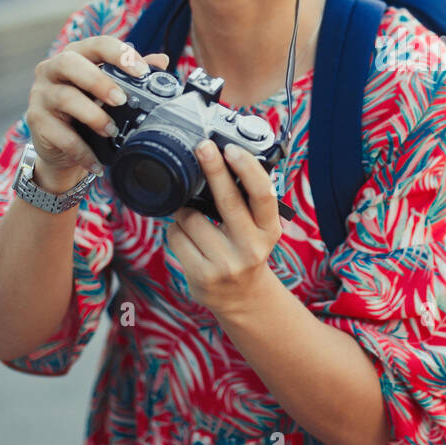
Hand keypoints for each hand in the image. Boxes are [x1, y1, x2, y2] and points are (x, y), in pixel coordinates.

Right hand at [25, 36, 168, 187]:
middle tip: (121, 99)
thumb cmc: (88, 110)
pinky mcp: (35, 121)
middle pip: (71, 63)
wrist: (61, 148)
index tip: (142, 71)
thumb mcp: (109, 90)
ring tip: (112, 131)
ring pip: (64, 98)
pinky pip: (60, 135)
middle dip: (99, 80)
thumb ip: (132, 75)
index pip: (97, 44)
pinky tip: (97, 162)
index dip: (120, 54)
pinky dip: (82, 150)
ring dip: (93, 116)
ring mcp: (41, 95)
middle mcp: (52, 70)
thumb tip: (161, 60)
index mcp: (76, 55)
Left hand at [166, 140, 284, 316]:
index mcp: (269, 230)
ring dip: (185, 210)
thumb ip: (249, 201)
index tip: (231, 149)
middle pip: (228, 200)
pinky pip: (176, 236)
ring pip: (191, 218)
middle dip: (213, 168)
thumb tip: (225, 160)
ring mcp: (225, 264)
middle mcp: (250, 247)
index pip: (262, 194)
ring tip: (194, 217)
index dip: (247, 169)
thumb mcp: (260, 228)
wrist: (243, 297)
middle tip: (202, 146)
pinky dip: (176, 230)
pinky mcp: (201, 276)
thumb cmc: (247, 249)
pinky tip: (187, 236)